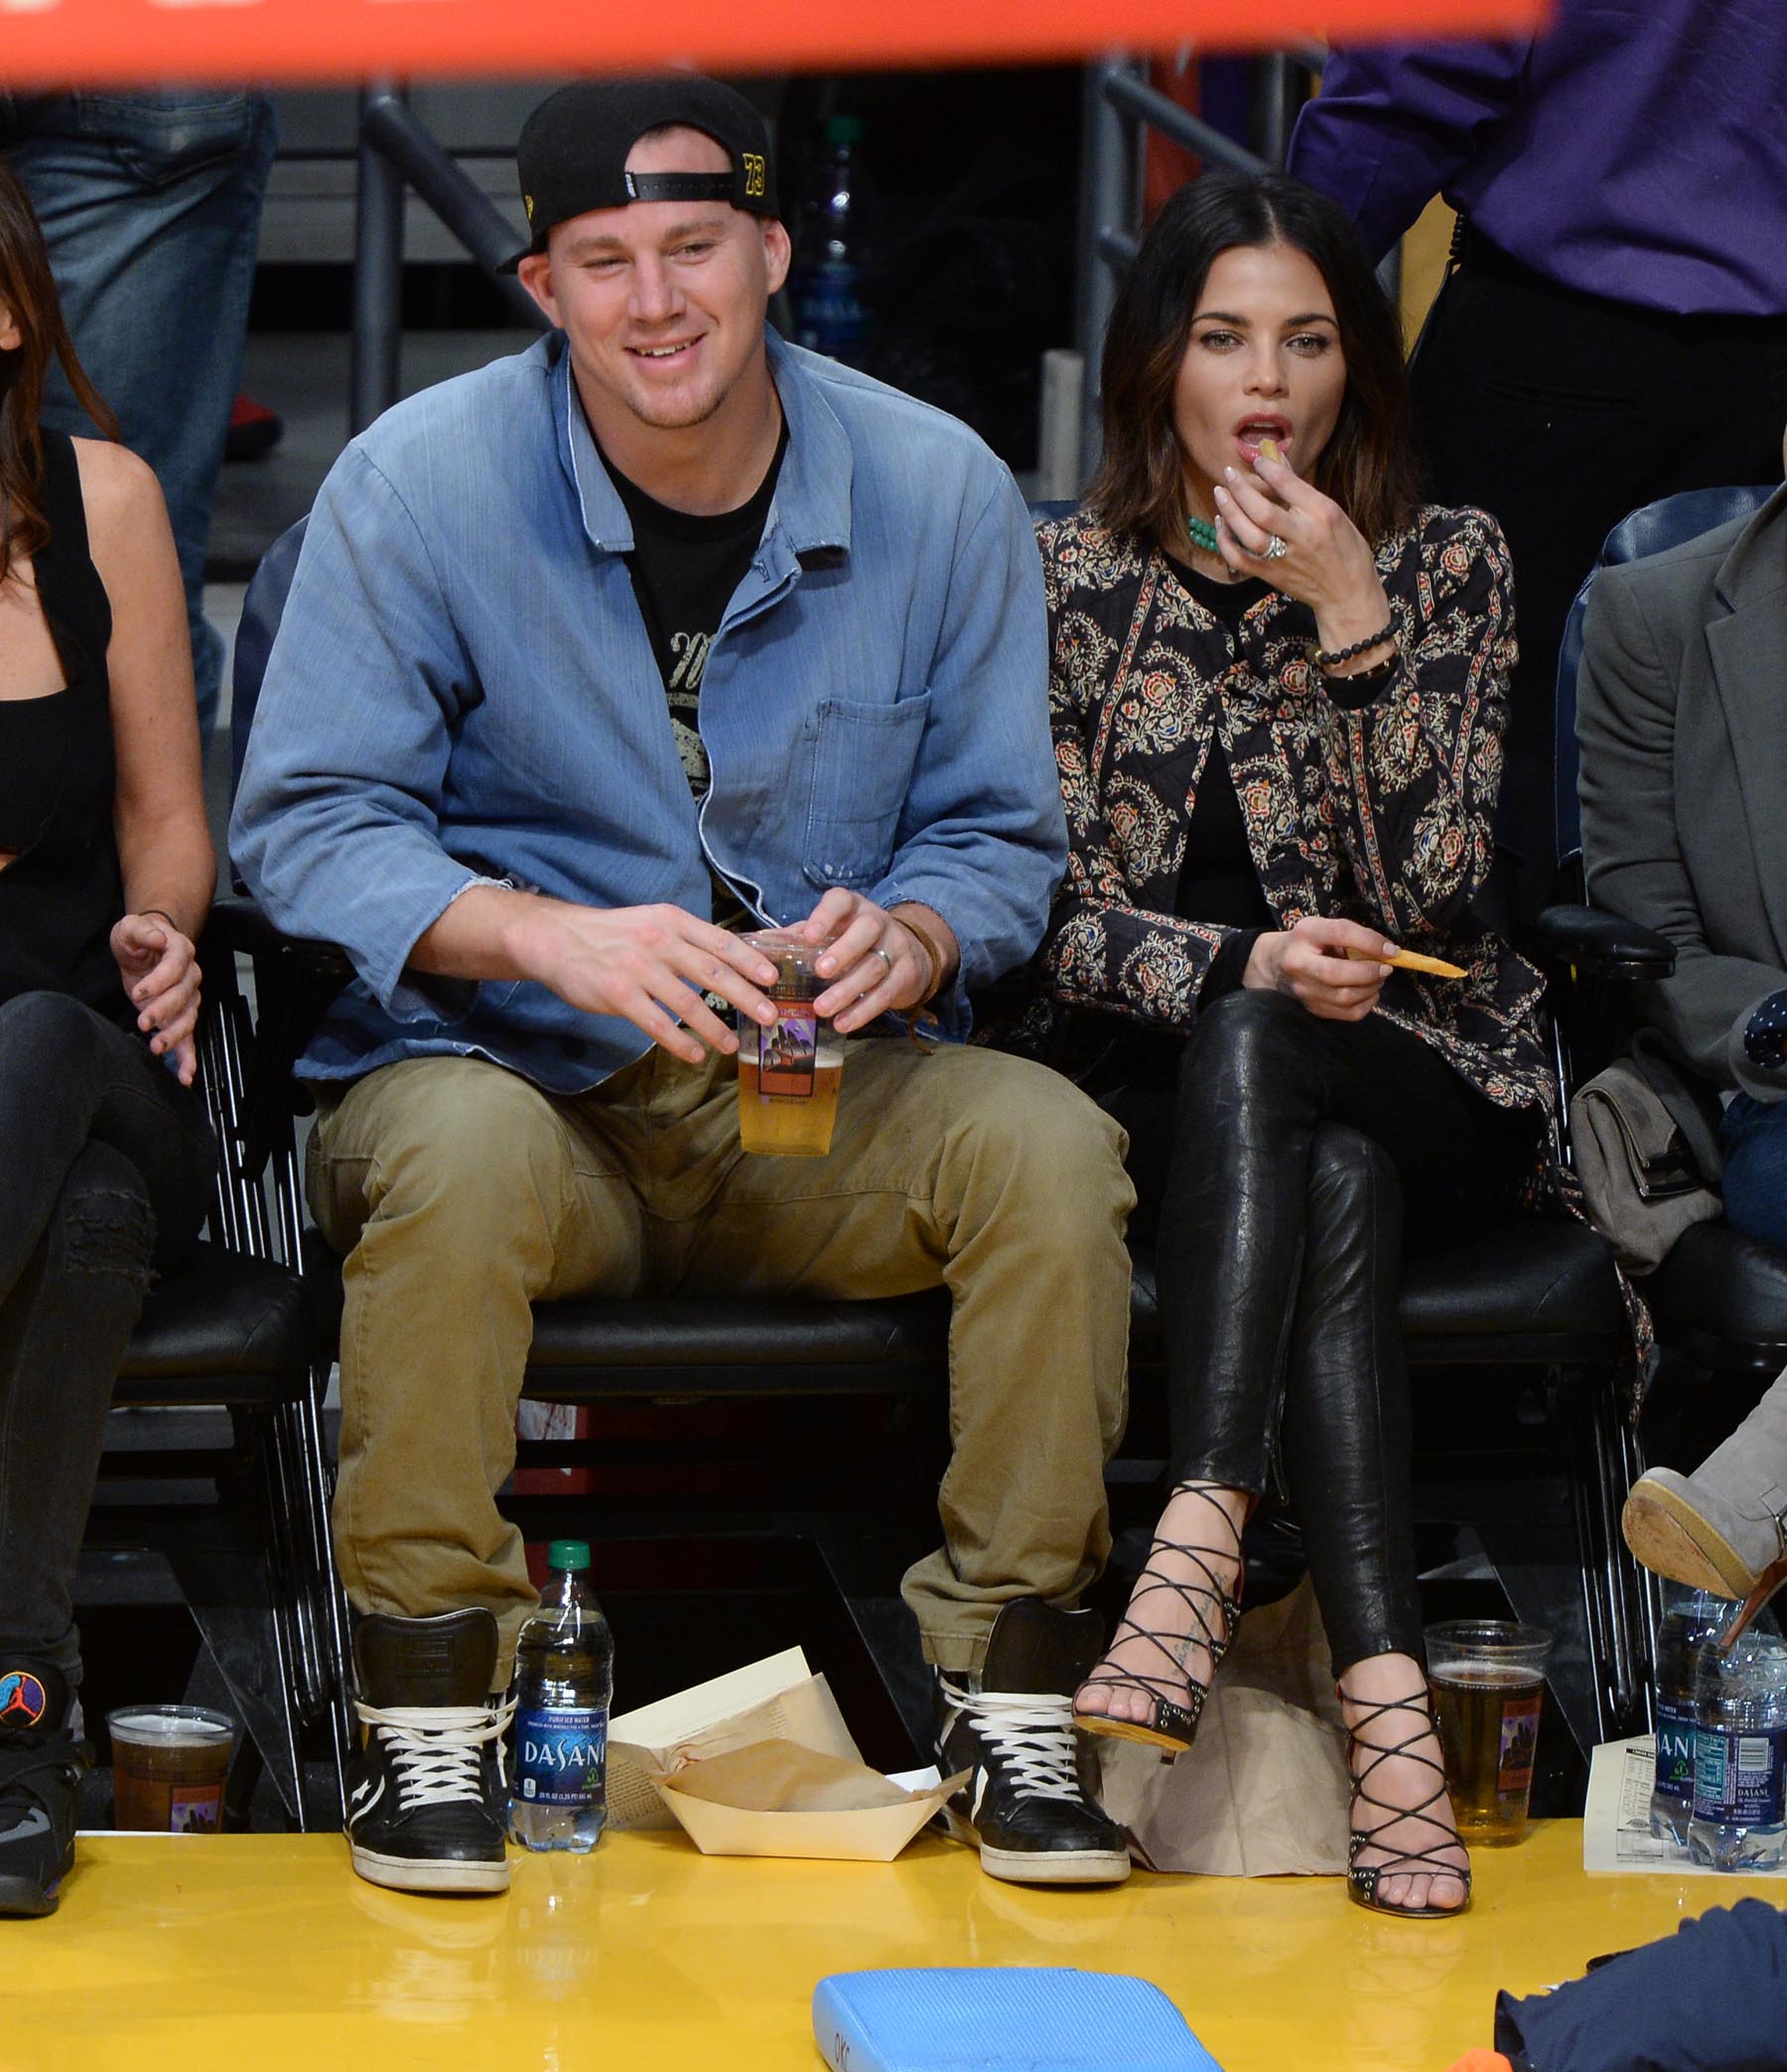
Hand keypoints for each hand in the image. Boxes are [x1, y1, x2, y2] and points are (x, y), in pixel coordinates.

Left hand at [112, 911, 202, 1083]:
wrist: (147, 947)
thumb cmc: (139, 937)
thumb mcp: (131, 926)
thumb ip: (141, 931)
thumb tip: (158, 939)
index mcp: (180, 951)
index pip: (175, 967)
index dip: (159, 981)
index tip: (139, 992)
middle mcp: (190, 975)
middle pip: (184, 996)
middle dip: (165, 1011)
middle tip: (144, 1022)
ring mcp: (188, 997)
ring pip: (188, 1018)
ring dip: (176, 1036)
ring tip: (158, 1047)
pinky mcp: (180, 1015)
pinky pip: (189, 1038)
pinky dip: (189, 1058)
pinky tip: (185, 1075)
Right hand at [528, 903, 779, 1065]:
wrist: (558, 939)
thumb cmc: (613, 935)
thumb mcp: (653, 923)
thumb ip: (688, 939)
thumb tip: (732, 962)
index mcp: (672, 921)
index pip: (720, 941)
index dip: (750, 961)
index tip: (773, 978)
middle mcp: (659, 942)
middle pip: (712, 972)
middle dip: (746, 997)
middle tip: (770, 1016)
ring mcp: (638, 969)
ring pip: (688, 1003)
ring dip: (715, 1028)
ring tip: (733, 1045)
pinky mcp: (619, 995)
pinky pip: (658, 1024)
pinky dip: (681, 1043)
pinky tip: (696, 1055)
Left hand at [798, 890, 932, 1034]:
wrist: (908, 953)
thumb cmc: (854, 941)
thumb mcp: (831, 931)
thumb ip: (799, 936)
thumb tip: (759, 943)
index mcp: (853, 908)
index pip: (841, 901)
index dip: (825, 916)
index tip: (809, 936)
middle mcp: (878, 922)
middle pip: (867, 930)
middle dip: (844, 951)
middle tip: (820, 972)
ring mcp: (896, 946)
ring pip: (875, 966)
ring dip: (847, 990)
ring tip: (822, 1009)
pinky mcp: (907, 973)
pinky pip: (886, 993)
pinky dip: (863, 1011)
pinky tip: (842, 1023)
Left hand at [1211, 449, 1392, 654]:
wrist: (1347, 593)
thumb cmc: (1345, 548)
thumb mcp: (1333, 513)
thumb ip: (1302, 490)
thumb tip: (1277, 461)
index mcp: (1321, 513)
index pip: (1288, 485)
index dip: (1267, 468)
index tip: (1256, 459)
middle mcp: (1302, 534)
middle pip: (1263, 510)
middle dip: (1241, 489)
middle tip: (1228, 473)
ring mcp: (1284, 557)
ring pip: (1249, 534)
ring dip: (1230, 512)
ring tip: (1220, 493)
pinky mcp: (1271, 575)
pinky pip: (1241, 559)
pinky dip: (1226, 542)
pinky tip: (1221, 525)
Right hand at [1242, 916, 1398, 1022]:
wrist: (1274, 965)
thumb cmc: (1309, 943)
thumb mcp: (1325, 928)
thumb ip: (1353, 937)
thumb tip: (1388, 953)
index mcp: (1305, 933)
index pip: (1340, 933)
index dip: (1370, 942)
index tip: (1391, 950)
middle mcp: (1298, 963)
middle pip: (1337, 974)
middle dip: (1369, 973)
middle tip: (1386, 968)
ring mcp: (1303, 990)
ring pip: (1345, 997)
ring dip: (1371, 989)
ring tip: (1378, 979)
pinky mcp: (1311, 1008)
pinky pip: (1348, 1013)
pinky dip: (1367, 1004)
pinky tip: (1368, 992)